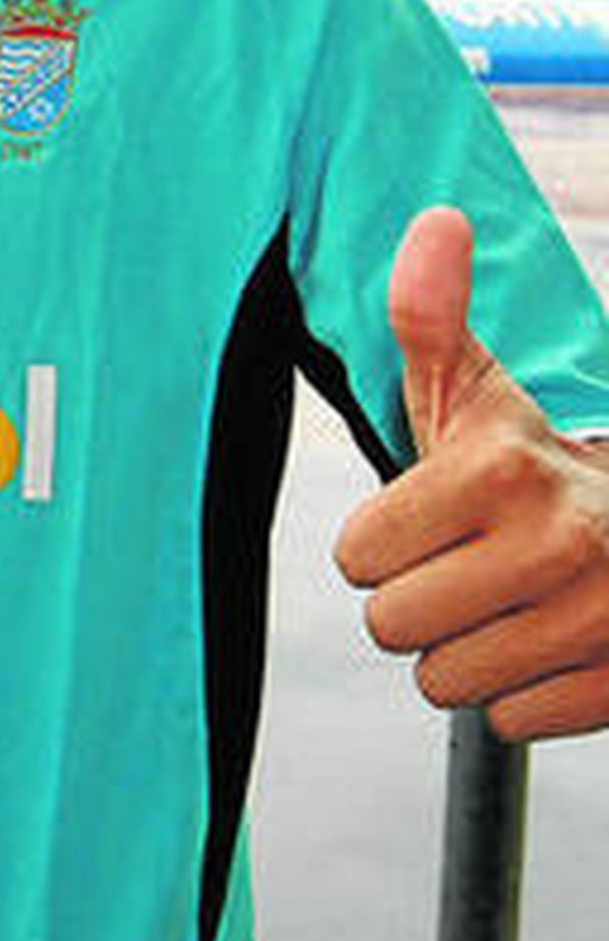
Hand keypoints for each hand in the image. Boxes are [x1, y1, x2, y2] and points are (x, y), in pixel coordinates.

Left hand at [334, 207, 608, 740]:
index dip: (377, 544)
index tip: (423, 519)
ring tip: (503, 599)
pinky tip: (546, 639)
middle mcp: (560, 543)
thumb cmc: (524, 462)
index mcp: (500, 468)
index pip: (356, 557)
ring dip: (462, 650)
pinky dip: (519, 691)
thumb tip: (435, 219)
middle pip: (394, 627)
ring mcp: (601, 620)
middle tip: (462, 563)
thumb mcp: (470, 389)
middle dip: (413, 601)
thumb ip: (430, 315)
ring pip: (448, 684)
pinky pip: (511, 721)